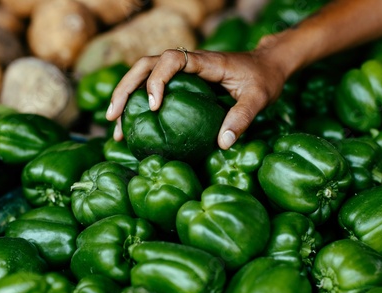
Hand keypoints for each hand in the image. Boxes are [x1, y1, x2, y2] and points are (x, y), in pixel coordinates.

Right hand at [106, 47, 288, 149]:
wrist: (267, 65)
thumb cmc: (264, 78)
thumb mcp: (259, 98)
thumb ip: (242, 118)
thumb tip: (223, 144)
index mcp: (204, 62)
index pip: (170, 59)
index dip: (156, 80)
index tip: (154, 107)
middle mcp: (188, 62)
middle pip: (145, 65)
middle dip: (125, 89)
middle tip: (113, 117)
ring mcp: (182, 71)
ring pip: (143, 74)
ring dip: (125, 96)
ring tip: (115, 126)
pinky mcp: (181, 81)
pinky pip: (152, 85)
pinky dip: (137, 103)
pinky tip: (132, 125)